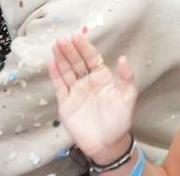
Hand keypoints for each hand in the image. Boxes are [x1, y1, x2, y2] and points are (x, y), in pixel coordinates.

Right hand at [47, 33, 137, 165]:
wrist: (107, 143)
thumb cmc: (120, 119)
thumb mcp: (128, 97)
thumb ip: (127, 78)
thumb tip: (123, 58)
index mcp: (102, 77)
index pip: (92, 58)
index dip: (84, 47)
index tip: (77, 36)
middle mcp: (87, 82)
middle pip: (77, 62)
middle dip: (70, 50)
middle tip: (62, 38)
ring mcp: (76, 92)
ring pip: (67, 72)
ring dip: (61, 59)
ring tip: (55, 46)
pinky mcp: (66, 104)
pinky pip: (60, 87)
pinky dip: (55, 75)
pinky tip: (51, 63)